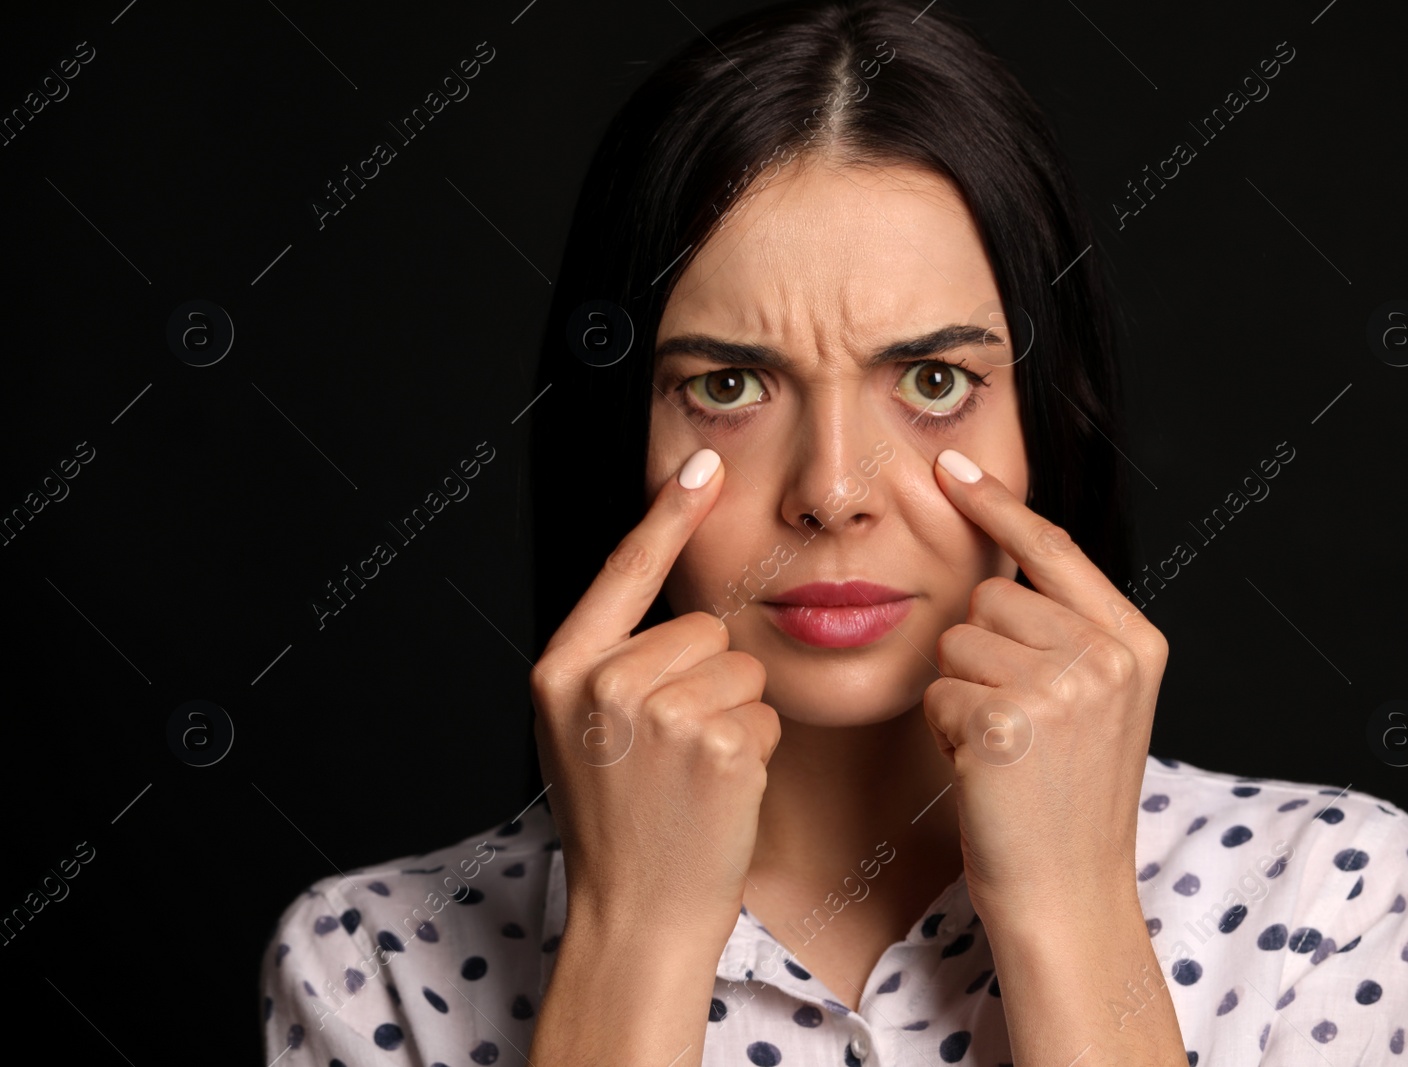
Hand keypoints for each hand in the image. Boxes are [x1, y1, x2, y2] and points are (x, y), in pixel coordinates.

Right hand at [530, 447, 781, 947]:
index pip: (623, 569)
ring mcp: (658, 711)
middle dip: (705, 682)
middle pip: (701, 628)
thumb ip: (612, 664)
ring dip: (733, 717)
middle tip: (672, 754)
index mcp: (562, 670)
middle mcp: (602, 681)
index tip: (704, 464)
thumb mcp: (582, 732)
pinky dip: (755, 750)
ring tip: (692, 775)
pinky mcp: (715, 742)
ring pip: (739, 669)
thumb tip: (673, 603)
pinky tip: (718, 792)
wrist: (636, 915)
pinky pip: (764, 711)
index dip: (668, 513)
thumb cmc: (619, 826)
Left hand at [921, 448, 1166, 928]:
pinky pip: (938, 691)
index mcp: (1135, 643)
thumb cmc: (1065, 802)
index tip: (951, 467)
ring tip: (1001, 749)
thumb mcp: (1095, 704)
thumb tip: (997, 567)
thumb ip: (1066, 632)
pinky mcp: (1009, 722)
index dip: (997, 507)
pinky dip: (943, 731)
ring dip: (959, 696)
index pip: (1054, 549)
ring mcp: (1063, 687)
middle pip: (988, 601)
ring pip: (955, 644)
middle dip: (978, 657)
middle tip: (1014, 724)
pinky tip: (983, 770)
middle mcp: (1107, 656)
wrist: (1068, 895)